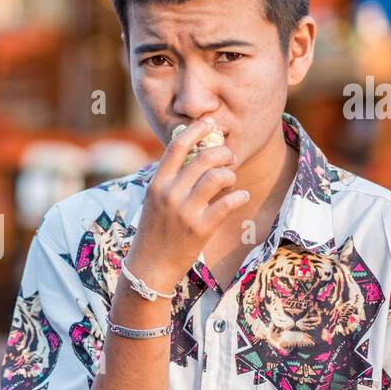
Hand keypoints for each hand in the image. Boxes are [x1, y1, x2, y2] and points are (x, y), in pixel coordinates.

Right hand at [123, 117, 248, 292]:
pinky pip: (228, 203)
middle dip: (222, 153)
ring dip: (230, 174)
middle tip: (228, 158)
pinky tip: (241, 196)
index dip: (196, 130)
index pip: (176, 146)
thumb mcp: (154, 200)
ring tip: (231, 181)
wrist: (150, 267)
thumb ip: (169, 178)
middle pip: (203, 157)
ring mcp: (185, 212)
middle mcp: (169, 194)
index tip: (210, 123)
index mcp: (157, 183)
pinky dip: (239, 196)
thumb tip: (189, 153)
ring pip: (217, 177)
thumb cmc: (154, 231)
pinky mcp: (200, 229)